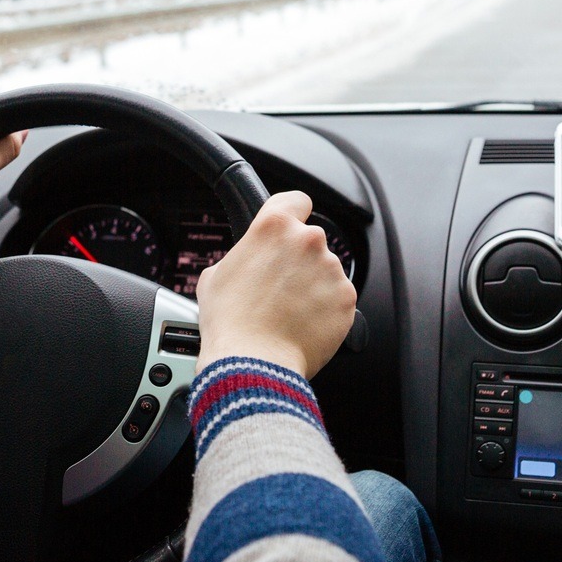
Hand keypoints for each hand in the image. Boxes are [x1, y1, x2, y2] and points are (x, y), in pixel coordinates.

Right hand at [196, 191, 356, 380]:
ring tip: (289, 312)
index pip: (297, 199)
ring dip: (313, 285)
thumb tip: (248, 262)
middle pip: (310, 241)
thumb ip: (242, 256)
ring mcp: (331, 270)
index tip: (291, 225)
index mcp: (274, 226)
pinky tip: (303, 324)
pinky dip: (326, 309)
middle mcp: (308, 241)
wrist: (253, 362)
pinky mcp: (346, 299)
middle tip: (279, 286)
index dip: (293, 212)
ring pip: (326, 271)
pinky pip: (338, 298)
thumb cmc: (230, 322)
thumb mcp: (215, 276)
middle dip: (299, 260)